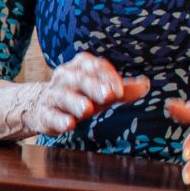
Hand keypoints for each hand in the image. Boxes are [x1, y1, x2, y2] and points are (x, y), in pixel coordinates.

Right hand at [23, 52, 149, 136]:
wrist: (44, 106)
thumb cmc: (80, 96)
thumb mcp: (102, 91)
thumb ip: (123, 89)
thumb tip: (146, 85)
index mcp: (80, 67)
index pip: (94, 66)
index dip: (107, 76)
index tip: (119, 91)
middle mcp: (64, 77)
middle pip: (79, 79)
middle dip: (93, 86)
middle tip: (108, 96)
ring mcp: (52, 95)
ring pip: (63, 96)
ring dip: (75, 102)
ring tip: (87, 110)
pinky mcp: (44, 114)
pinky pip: (50, 115)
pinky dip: (58, 119)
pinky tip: (68, 124)